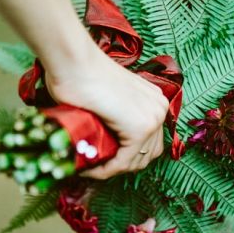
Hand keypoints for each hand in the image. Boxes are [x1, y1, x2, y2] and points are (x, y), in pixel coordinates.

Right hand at [43, 45, 168, 179]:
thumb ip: (114, 117)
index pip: (148, 141)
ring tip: (89, 167)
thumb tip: (103, 141)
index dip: (125, 156)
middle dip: (122, 164)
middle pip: (147, 153)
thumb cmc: (80, 75)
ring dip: (112, 169)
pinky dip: (105, 171)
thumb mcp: (107, 99)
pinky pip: (123, 162)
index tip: (101, 160)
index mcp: (154, 100)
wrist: (74, 62)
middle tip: (96, 166)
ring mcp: (153, 118)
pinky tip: (88, 169)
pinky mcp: (140, 129)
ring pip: (137, 161)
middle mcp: (159, 108)